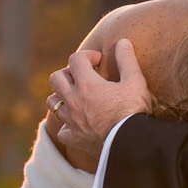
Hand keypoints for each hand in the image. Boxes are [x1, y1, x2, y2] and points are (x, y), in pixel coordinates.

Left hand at [46, 40, 153, 172]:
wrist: (131, 145)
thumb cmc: (133, 112)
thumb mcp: (135, 82)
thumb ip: (127, 60)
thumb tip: (123, 42)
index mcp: (86, 84)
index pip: (76, 59)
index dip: (87, 55)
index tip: (99, 61)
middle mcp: (73, 100)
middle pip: (56, 78)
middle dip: (68, 73)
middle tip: (83, 76)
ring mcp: (71, 120)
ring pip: (52, 102)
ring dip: (61, 96)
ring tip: (76, 96)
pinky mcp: (73, 138)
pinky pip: (62, 130)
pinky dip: (67, 126)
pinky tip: (78, 125)